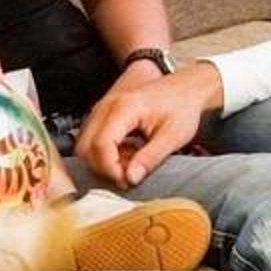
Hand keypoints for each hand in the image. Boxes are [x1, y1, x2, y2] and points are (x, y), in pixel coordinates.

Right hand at [75, 60, 220, 186]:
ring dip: (103, 161)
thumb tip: (131, 178)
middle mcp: (108, 106)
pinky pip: (92, 140)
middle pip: (86, 147)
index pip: (101, 144)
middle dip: (103, 168)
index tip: (126, 181)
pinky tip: (127, 154)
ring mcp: (103, 109)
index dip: (110, 168)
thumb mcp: (173, 136)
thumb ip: (150, 158)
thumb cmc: (182, 106)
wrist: (185, 89)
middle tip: (127, 176)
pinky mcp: (104, 115)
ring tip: (130, 162)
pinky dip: (105, 154)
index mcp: (124, 108)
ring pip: (85, 145)